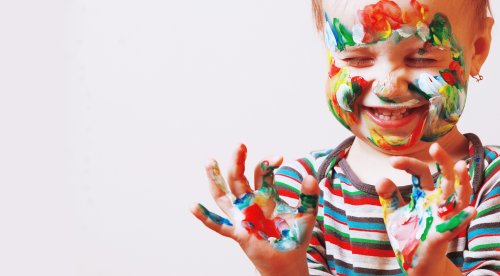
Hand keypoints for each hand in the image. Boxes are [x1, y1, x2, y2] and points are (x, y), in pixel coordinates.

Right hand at [191, 144, 319, 275]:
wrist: (288, 260)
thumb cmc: (295, 235)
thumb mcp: (306, 213)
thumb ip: (309, 195)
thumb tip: (311, 177)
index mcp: (265, 194)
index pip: (260, 172)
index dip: (267, 162)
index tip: (279, 158)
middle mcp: (251, 202)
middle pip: (238, 178)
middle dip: (237, 161)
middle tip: (240, 145)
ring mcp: (242, 216)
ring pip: (223, 195)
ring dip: (215, 179)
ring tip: (209, 162)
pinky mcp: (239, 232)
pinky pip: (219, 225)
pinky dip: (206, 217)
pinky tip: (194, 207)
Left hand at [376, 143, 475, 275]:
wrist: (411, 261)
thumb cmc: (406, 235)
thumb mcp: (393, 212)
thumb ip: (388, 196)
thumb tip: (382, 178)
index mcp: (424, 195)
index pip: (421, 172)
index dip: (408, 164)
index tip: (392, 162)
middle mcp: (437, 203)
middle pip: (446, 178)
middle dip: (443, 161)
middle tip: (435, 147)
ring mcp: (443, 217)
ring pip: (458, 197)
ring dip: (462, 183)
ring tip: (462, 166)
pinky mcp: (442, 234)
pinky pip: (456, 226)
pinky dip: (463, 218)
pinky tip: (470, 210)